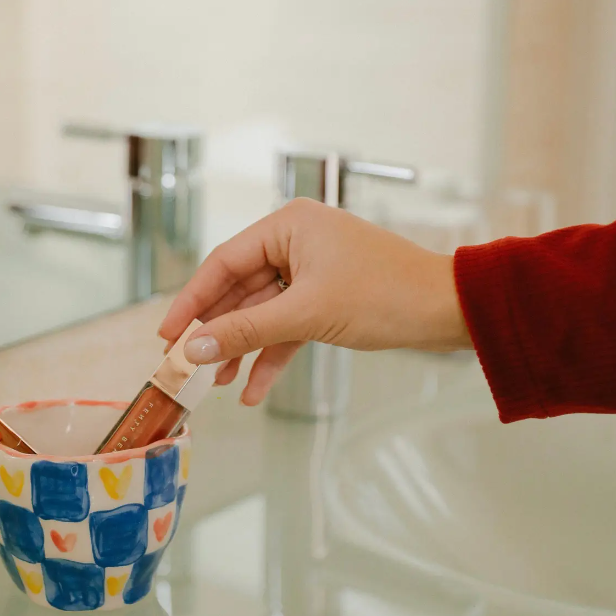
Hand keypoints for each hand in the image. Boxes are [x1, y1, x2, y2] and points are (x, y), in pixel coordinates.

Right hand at [159, 198, 471, 405]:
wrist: (447, 310)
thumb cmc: (385, 295)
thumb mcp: (307, 314)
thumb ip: (246, 330)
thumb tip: (193, 348)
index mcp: (289, 225)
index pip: (223, 262)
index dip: (191, 302)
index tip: (167, 336)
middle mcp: (297, 241)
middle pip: (240, 290)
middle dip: (218, 332)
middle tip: (187, 366)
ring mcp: (313, 270)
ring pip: (263, 312)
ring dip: (243, 349)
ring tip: (218, 386)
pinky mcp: (328, 296)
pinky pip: (289, 325)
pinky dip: (274, 354)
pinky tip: (256, 390)